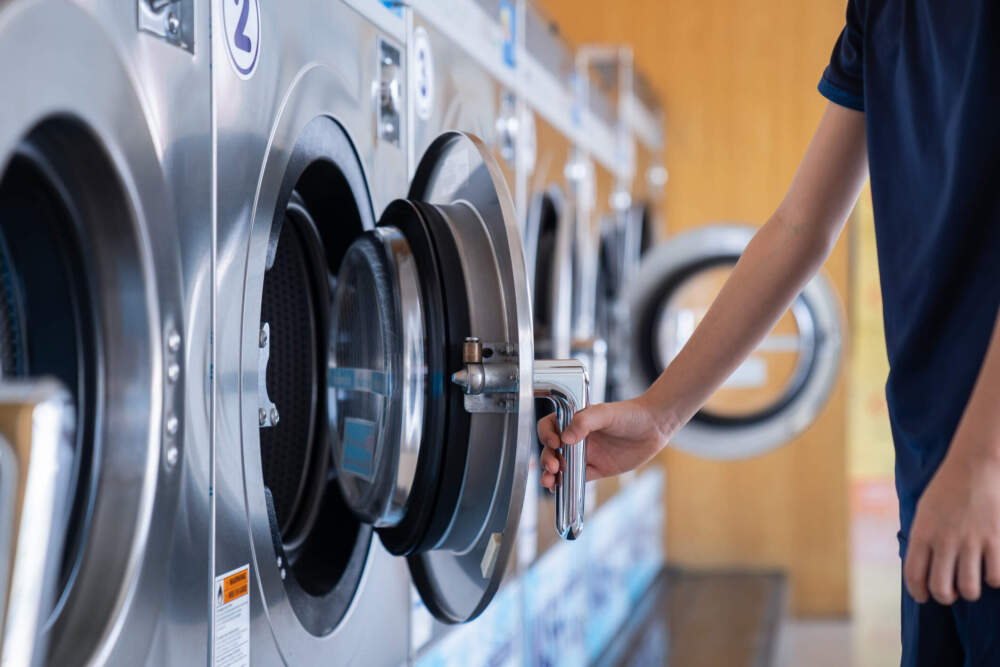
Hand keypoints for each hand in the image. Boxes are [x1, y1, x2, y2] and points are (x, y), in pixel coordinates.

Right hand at [537, 394, 672, 490]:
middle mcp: (576, 438)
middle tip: (554, 466)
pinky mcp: (596, 469)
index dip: (547, 436)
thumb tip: (566, 438)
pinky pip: (577, 479)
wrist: (654, 427)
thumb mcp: (605, 413)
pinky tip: (560, 488)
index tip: (555, 443)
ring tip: (549, 482)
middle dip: (547, 459)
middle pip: (551, 450)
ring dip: (551, 475)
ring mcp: (586, 454)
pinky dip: (567, 485)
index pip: (550, 427)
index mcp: (574, 420)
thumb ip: (584, 422)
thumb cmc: (630, 413)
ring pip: (561, 467)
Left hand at [903, 444, 999, 603]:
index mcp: (922, 532)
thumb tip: (922, 568)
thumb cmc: (946, 489)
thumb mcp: (923, 511)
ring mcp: (971, 541)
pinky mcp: (995, 539)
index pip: (914, 575)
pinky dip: (994, 579)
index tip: (923, 597)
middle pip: (941, 589)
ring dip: (970, 592)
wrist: (973, 465)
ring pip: (970, 589)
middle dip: (945, 598)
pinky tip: (990, 570)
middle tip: (951, 592)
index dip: (918, 592)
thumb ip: (922, 539)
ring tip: (970, 583)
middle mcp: (945, 540)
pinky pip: (996, 577)